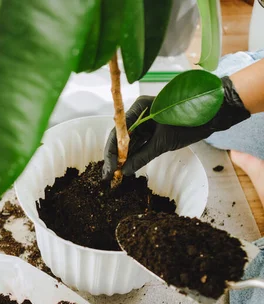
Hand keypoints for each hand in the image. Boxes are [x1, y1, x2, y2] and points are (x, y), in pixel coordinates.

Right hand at [102, 76, 250, 179]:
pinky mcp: (155, 132)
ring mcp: (147, 123)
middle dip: (115, 157)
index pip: (118, 132)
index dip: (112, 152)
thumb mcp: (163, 142)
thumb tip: (125, 171)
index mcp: (139, 108)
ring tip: (116, 175)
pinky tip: (128, 168)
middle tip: (109, 176)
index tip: (109, 169)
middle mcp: (140, 114)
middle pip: (121, 138)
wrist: (212, 116)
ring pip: (130, 143)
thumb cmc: (188, 121)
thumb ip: (142, 156)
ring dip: (124, 158)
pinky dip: (135, 156)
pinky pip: (140, 145)